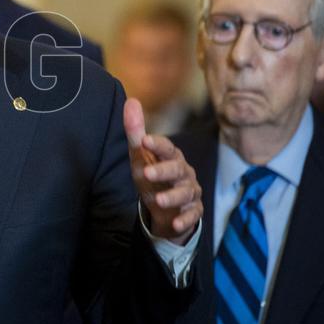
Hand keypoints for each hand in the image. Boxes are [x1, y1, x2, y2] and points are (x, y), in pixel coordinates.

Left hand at [124, 98, 201, 244]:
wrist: (165, 207)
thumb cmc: (153, 176)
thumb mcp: (140, 156)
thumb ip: (135, 132)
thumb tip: (131, 101)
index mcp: (171, 156)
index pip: (166, 148)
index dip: (157, 144)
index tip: (144, 141)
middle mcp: (183, 172)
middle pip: (177, 169)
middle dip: (163, 171)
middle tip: (147, 173)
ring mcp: (190, 192)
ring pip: (185, 193)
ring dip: (173, 196)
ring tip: (159, 200)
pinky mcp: (193, 212)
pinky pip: (192, 215)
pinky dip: (184, 219)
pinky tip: (175, 222)